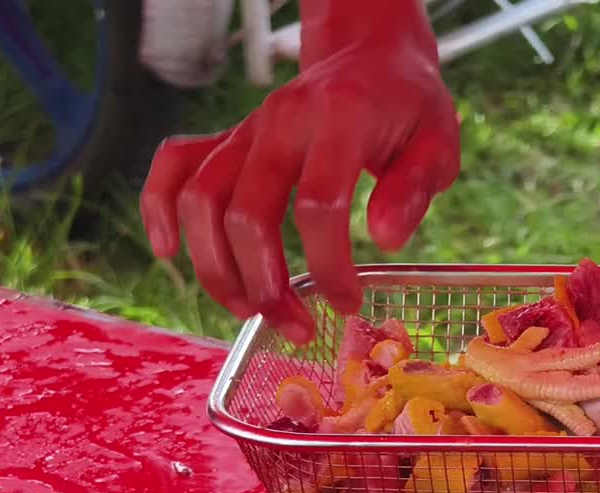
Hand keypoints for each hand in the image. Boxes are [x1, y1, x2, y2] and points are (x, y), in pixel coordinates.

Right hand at [140, 1, 459, 343]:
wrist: (371, 57)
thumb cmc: (408, 106)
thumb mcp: (439, 140)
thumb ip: (415, 187)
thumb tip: (384, 239)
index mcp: (338, 118)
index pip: (318, 204)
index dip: (329, 266)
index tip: (348, 304)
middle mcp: (280, 120)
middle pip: (246, 212)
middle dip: (266, 284)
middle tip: (297, 328)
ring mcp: (247, 129)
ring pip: (201, 200)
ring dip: (217, 268)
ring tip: (250, 311)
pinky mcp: (229, 138)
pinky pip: (174, 166)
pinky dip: (160, 208)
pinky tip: (170, 250)